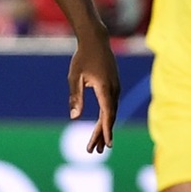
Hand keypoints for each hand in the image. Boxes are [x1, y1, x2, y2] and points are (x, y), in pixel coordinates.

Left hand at [67, 24, 120, 152]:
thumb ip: (76, 97)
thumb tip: (75, 117)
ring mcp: (115, 88)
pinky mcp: (114, 86)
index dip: (107, 131)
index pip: (107, 115)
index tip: (106, 145)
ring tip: (96, 145)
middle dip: (101, 135)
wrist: (96, 40)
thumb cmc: (83, 57)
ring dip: (104, 128)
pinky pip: (111, 106)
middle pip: (109, 117)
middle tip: (93, 151)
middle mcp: (114, 90)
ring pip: (111, 113)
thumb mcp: (75, 77)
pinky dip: (107, 118)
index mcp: (105, 89)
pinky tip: (102, 126)